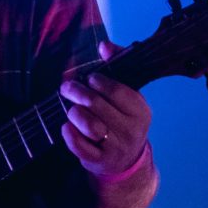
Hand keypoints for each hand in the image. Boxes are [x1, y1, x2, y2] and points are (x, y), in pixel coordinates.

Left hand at [60, 44, 151, 179]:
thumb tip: (104, 46)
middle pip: (98, 105)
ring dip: (74, 113)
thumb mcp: (128, 96)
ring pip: (88, 125)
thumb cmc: (123, 120)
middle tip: (67, 87)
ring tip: (72, 109)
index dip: (99, 82)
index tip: (90, 79)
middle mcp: (132, 130)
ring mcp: (117, 147)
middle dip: (78, 92)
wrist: (126, 160)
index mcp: (141, 111)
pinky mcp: (100, 161)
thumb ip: (117, 67)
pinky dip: (69, 134)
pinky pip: (79, 146)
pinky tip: (66, 126)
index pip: (118, 91)